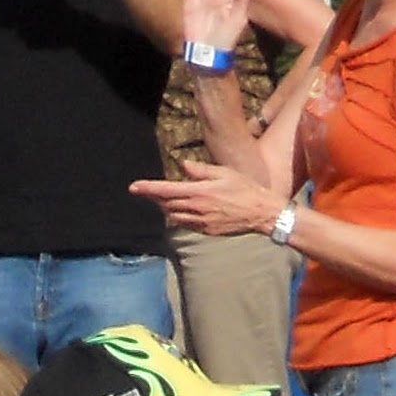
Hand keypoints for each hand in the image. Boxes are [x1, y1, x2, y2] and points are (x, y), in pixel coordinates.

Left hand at [130, 160, 284, 237]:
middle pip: (165, 204)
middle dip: (153, 198)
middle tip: (144, 191)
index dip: (148, 189)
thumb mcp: (223, 173)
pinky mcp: (207, 230)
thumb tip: (183, 165)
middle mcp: (197, 209)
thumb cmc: (244, 188)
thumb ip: (200, 170)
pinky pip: (186, 224)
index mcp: (199, 192)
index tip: (133, 187)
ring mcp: (201, 222)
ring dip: (164, 208)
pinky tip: (178, 210)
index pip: (166, 190)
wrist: (261, 213)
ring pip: (173, 215)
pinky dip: (178, 216)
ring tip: (160, 199)